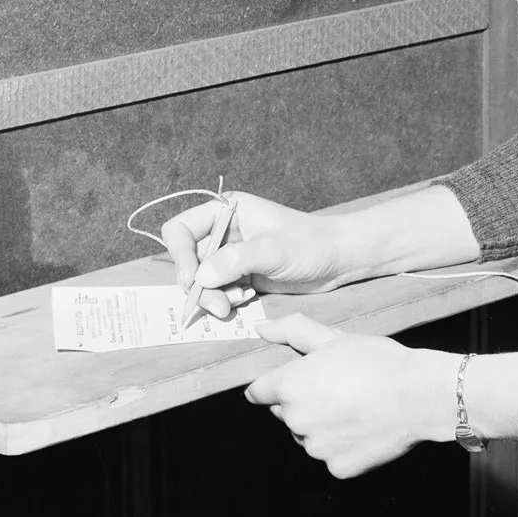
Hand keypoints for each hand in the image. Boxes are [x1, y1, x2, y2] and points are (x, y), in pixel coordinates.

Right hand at [160, 193, 346, 319]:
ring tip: (235, 304)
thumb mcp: (273, 250)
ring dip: (212, 296)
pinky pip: (217, 290)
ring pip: (201, 280)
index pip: (181, 229)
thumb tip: (200, 277)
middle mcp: (223, 230)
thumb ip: (235, 260)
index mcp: (227, 210)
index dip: (180, 255)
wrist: (337, 259)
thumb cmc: (310, 244)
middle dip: (199, 286)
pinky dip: (225, 299)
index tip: (192, 281)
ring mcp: (230, 254)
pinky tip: (247, 298)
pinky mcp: (239, 274)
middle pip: (188, 260)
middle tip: (219, 306)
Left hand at [245, 315, 455, 476]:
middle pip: (286, 413)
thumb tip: (261, 327)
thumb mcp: (334, 337)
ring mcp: (316, 448)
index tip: (291, 381)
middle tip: (335, 387)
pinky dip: (342, 445)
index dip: (271, 385)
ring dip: (320, 426)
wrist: (417, 395)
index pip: (259, 391)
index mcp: (290, 386)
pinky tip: (362, 428)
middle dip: (302, 402)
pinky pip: (331, 456)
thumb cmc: (376, 361)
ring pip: (308, 436)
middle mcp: (295, 420)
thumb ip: (292, 330)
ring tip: (352, 407)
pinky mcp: (337, 468)